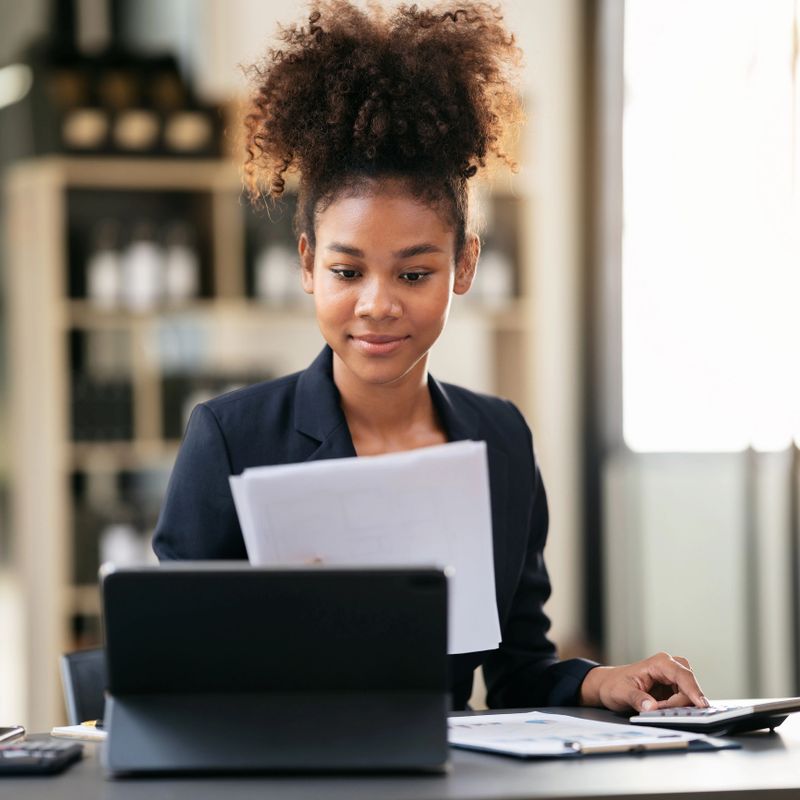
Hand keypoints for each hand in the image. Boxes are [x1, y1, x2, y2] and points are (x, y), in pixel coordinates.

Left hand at [579, 652, 708, 711]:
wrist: (608, 685)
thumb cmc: (614, 685)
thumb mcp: (621, 692)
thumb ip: (637, 699)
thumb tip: (651, 707)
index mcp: (659, 663)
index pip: (683, 675)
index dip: (694, 690)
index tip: (701, 705)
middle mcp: (669, 667)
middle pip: (689, 685)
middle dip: (683, 702)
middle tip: (666, 712)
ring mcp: (672, 678)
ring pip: (689, 694)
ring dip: (679, 706)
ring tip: (660, 710)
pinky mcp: (673, 689)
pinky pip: (684, 700)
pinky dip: (677, 708)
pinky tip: (665, 712)